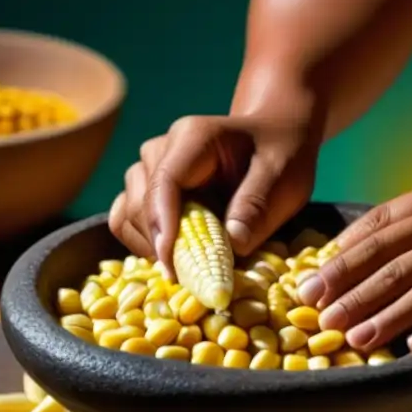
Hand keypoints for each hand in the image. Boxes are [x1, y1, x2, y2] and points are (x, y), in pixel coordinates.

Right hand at [109, 106, 320, 274]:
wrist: (271, 140)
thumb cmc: (280, 157)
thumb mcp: (284, 179)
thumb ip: (257, 209)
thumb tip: (233, 245)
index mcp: (194, 138)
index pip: (165, 181)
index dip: (163, 223)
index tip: (171, 262)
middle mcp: (160, 150)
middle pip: (141, 203)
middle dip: (165, 243)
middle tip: (200, 273)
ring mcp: (147, 169)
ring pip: (128, 215)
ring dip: (154, 246)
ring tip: (195, 260)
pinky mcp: (144, 191)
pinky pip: (126, 222)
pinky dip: (146, 245)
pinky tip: (178, 255)